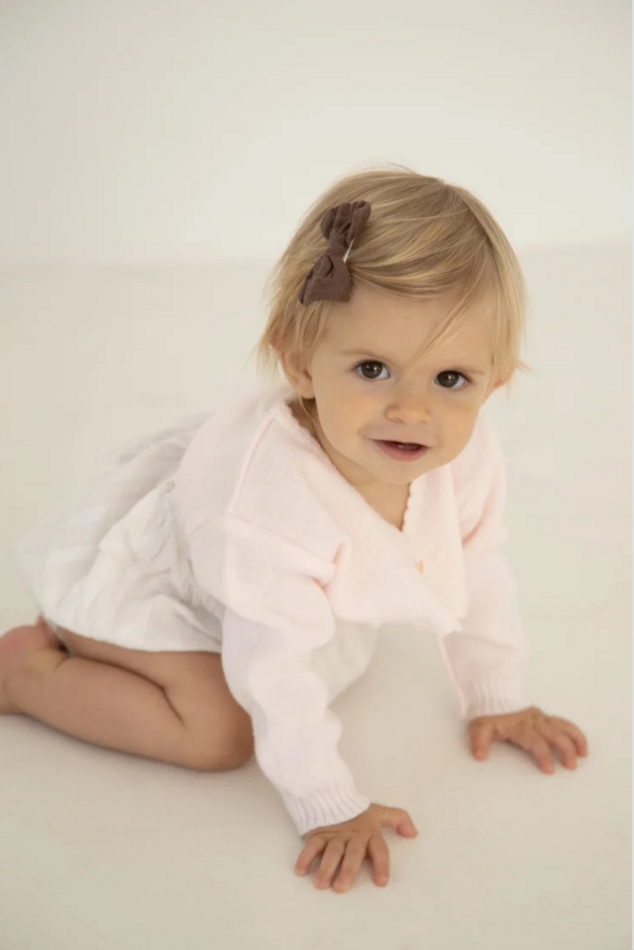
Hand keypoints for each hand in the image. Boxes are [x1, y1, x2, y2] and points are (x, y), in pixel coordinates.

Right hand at [294, 803, 417, 892]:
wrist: (331, 796)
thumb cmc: (357, 812)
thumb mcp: (379, 812)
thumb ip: (398, 819)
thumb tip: (414, 833)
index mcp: (369, 833)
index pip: (379, 849)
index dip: (381, 865)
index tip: (381, 882)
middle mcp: (352, 836)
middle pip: (352, 854)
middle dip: (347, 870)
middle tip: (341, 888)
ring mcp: (334, 836)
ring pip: (331, 852)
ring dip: (326, 868)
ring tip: (321, 884)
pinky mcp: (317, 835)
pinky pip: (311, 846)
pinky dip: (305, 858)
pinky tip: (301, 871)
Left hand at [469, 705, 588, 773]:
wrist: (493, 695)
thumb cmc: (489, 715)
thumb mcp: (480, 728)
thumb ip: (480, 741)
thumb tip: (480, 756)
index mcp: (520, 726)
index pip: (535, 742)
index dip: (543, 755)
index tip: (549, 770)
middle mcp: (534, 721)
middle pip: (554, 735)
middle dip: (565, 750)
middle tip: (571, 766)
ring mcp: (541, 718)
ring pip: (563, 727)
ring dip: (574, 740)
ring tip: (583, 755)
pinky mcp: (545, 717)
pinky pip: (563, 723)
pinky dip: (575, 733)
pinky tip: (582, 745)